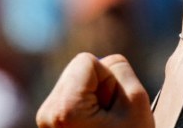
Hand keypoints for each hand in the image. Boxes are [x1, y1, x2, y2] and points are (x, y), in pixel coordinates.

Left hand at [37, 53, 154, 127]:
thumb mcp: (136, 100)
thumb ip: (119, 67)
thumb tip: (101, 63)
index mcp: (64, 108)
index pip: (87, 61)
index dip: (108, 80)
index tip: (112, 109)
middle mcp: (47, 113)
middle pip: (78, 70)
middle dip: (99, 88)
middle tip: (109, 119)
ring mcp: (46, 121)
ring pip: (77, 82)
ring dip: (94, 98)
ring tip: (103, 125)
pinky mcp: (51, 124)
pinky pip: (74, 97)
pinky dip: (87, 107)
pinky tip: (95, 127)